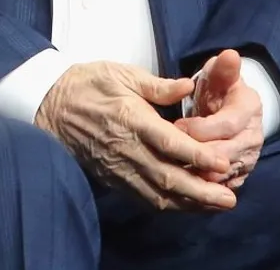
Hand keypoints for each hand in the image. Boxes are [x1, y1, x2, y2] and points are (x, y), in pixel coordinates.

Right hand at [34, 60, 237, 211]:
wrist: (51, 105)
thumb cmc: (88, 84)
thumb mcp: (122, 73)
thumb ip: (157, 85)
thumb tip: (188, 86)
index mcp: (131, 119)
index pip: (170, 144)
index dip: (198, 157)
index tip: (221, 163)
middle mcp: (127, 149)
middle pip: (168, 178)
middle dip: (201, 191)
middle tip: (229, 199)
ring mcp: (119, 168)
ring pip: (158, 194)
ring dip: (189, 204)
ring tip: (215, 206)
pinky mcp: (112, 178)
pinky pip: (143, 198)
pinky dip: (167, 205)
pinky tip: (186, 205)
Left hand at [175, 49, 262, 188]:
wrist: (229, 108)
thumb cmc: (219, 88)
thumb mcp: (219, 75)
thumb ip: (223, 68)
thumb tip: (230, 54)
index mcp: (250, 109)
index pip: (227, 125)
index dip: (201, 128)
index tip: (177, 126)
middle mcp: (254, 137)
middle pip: (226, 154)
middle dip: (198, 154)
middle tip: (172, 153)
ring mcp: (249, 158)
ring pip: (224, 174)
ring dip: (199, 175)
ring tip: (174, 171)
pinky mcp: (240, 174)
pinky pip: (223, 187)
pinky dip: (204, 188)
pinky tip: (183, 184)